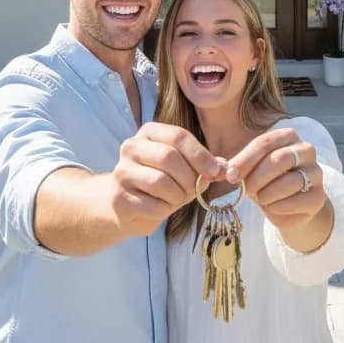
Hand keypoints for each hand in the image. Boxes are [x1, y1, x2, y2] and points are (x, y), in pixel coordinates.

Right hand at [110, 122, 225, 236]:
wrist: (126, 206)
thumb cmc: (161, 182)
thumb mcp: (184, 168)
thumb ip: (204, 165)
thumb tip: (225, 168)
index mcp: (149, 132)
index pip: (178, 136)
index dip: (200, 155)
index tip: (216, 172)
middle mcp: (131, 147)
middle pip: (168, 157)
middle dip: (189, 178)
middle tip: (193, 191)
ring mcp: (121, 172)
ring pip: (160, 181)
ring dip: (178, 196)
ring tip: (176, 199)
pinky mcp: (118, 198)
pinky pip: (152, 205)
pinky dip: (165, 210)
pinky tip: (161, 208)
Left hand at [225, 127, 328, 235]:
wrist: (289, 207)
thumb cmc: (267, 182)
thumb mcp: (251, 170)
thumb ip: (238, 167)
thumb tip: (223, 170)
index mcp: (288, 136)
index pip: (265, 142)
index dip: (245, 159)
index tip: (230, 175)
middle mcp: (306, 150)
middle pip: (279, 159)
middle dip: (257, 177)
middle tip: (246, 190)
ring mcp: (315, 173)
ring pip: (288, 182)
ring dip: (267, 194)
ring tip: (261, 198)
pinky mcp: (318, 197)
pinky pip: (295, 202)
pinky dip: (278, 207)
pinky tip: (273, 207)